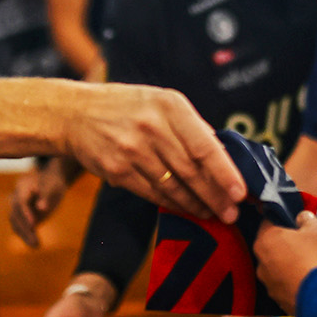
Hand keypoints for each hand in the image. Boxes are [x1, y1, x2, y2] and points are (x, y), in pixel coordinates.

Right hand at [8, 159, 71, 247]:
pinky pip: (20, 228)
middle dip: (24, 228)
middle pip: (15, 214)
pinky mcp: (21, 217)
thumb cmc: (52, 183)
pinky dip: (26, 236)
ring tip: (36, 245)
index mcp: (22, 187)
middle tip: (35, 241)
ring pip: (15, 223)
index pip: (20, 202)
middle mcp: (15, 198)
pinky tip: (35, 244)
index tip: (33, 224)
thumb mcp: (52, 186)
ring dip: (24, 235)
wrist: (50, 183)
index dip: (25, 214)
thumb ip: (46, 196)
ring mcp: (17, 208)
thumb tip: (42, 208)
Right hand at [64, 83, 243, 222]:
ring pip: (173, 186)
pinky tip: (186, 209)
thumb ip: (192, 126)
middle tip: (232, 213)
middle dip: (215, 196)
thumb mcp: (161, 102)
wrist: (75, 113)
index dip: (225, 173)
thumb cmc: (127, 107)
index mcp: (170, 105)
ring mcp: (132, 150)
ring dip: (196, 204)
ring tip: (213, 214)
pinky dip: (172, 204)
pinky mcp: (117, 170)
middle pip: (191, 171)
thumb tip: (225, 155)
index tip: (241, 193)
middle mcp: (152, 127)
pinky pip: (152, 193)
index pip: (204, 145)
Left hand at [254, 211, 316, 314]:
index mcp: (266, 240)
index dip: (285, 218)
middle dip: (289, 244)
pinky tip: (313, 280)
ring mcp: (270, 286)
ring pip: (280, 268)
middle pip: (274, 246)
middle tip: (310, 243)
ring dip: (293, 265)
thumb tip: (302, 218)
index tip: (298, 222)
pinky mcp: (281, 303)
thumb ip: (308, 219)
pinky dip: (297, 282)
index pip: (270, 221)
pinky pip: (288, 286)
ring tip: (314, 264)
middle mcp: (262, 264)